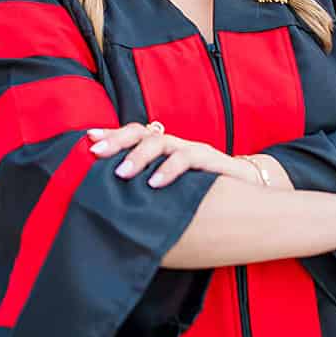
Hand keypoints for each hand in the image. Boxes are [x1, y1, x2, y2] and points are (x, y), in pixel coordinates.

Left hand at [86, 122, 250, 187]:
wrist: (248, 188)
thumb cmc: (202, 190)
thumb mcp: (170, 188)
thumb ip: (146, 188)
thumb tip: (111, 203)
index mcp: (161, 149)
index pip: (132, 135)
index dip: (111, 134)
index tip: (88, 139)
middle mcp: (174, 145)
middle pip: (141, 133)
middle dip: (117, 140)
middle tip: (97, 152)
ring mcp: (192, 150)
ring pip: (161, 143)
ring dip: (139, 156)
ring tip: (123, 173)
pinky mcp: (210, 160)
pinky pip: (187, 159)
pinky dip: (169, 170)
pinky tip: (155, 183)